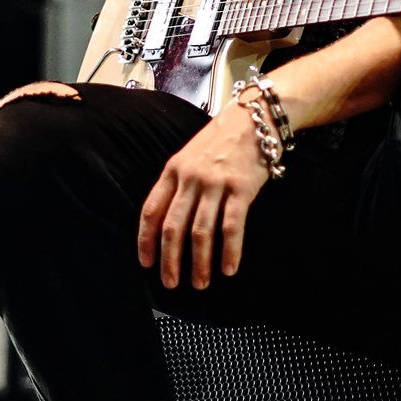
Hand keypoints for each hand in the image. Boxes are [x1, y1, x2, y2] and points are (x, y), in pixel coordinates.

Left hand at [137, 107, 273, 289]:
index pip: (152, 210)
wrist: (255, 117)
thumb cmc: (222, 139)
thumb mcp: (189, 156)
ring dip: (199, 263)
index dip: (146, 240)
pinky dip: (229, 251)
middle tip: (170, 282)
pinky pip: (232, 226)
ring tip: (200, 282)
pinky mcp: (241, 188)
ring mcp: (216, 183)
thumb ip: (177, 184)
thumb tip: (165, 222)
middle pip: (173, 226)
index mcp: (173, 170)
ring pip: (200, 231)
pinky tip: (228, 268)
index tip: (146, 263)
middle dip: (170, 260)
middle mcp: (191, 178)